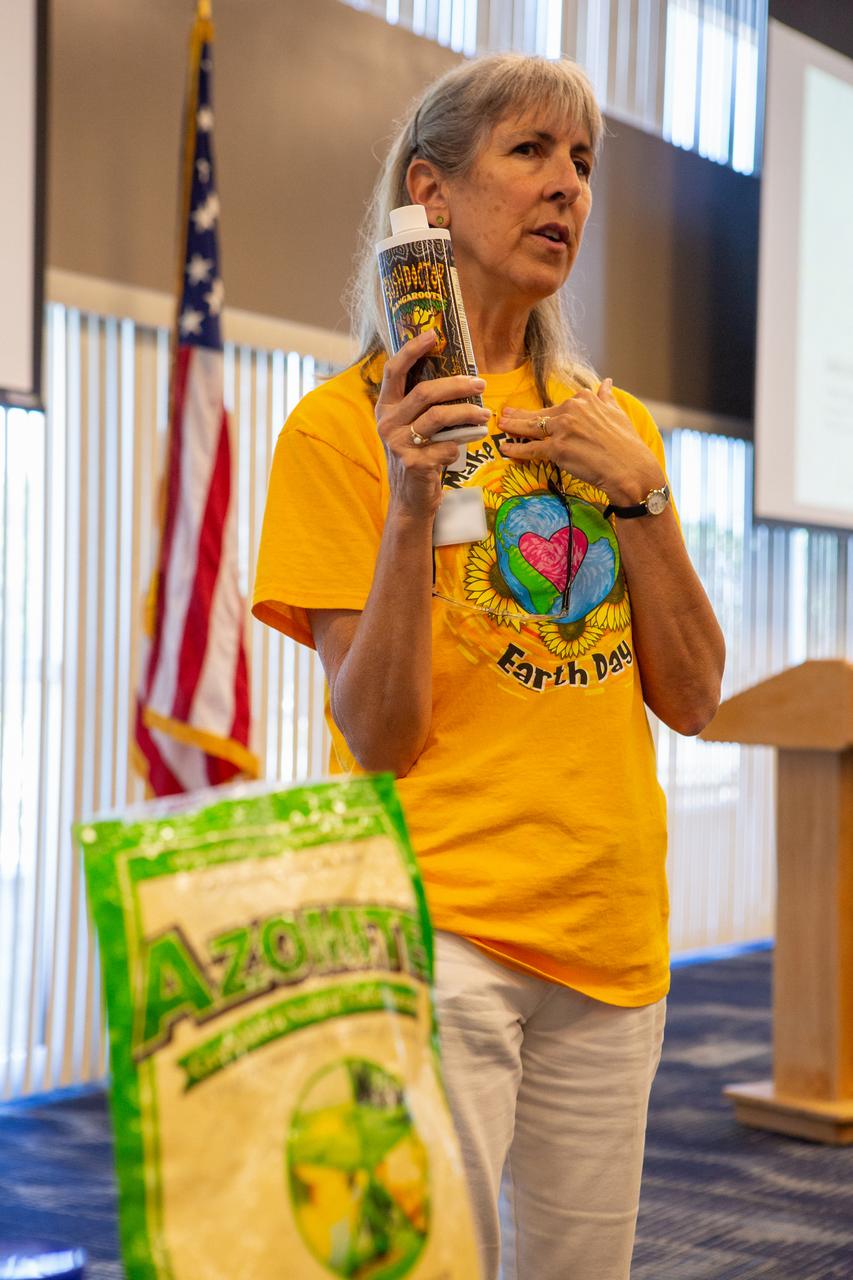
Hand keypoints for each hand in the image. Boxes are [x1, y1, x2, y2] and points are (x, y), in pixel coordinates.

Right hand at [376, 330, 489, 518]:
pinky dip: (462, 445)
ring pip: (439, 417)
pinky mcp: (414, 464)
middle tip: (480, 384)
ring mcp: (398, 444)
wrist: (411, 499)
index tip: (432, 334)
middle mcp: (387, 423)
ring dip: (468, 414)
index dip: (412, 350)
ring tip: (485, 414)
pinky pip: (447, 447)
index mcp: (385, 408)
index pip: (394, 371)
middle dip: (458, 385)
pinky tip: (467, 446)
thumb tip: (456, 375)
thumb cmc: (418, 455)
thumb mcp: (412, 426)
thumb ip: (424, 404)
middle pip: (426, 392)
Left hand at [499, 378, 664, 505]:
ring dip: (513, 427)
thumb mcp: (617, 414)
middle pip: (540, 414)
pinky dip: (516, 449)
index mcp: (585, 399)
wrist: (630, 469)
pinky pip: (531, 448)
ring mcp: (563, 429)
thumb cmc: (627, 445)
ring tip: (501, 426)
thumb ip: (605, 398)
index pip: (557, 406)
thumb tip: (606, 383)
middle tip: (505, 414)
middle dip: (519, 415)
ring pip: (531, 428)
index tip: (532, 412)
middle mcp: (572, 410)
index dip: (543, 412)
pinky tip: (505, 449)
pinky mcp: (557, 449)